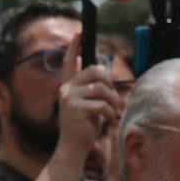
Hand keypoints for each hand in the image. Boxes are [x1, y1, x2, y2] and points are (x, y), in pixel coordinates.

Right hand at [55, 34, 121, 161]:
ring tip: (113, 111)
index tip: (79, 33)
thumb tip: (102, 69)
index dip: (75, 47)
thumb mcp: (88, 103)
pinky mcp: (75, 109)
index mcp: (68, 87)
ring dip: (113, 101)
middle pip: (95, 71)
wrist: (73, 147)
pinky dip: (110, 113)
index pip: (69, 62)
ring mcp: (69, 98)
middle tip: (113, 97)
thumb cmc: (83, 125)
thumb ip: (92, 87)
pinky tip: (108, 120)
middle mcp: (66, 89)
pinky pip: (102, 104)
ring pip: (101, 88)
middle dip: (109, 83)